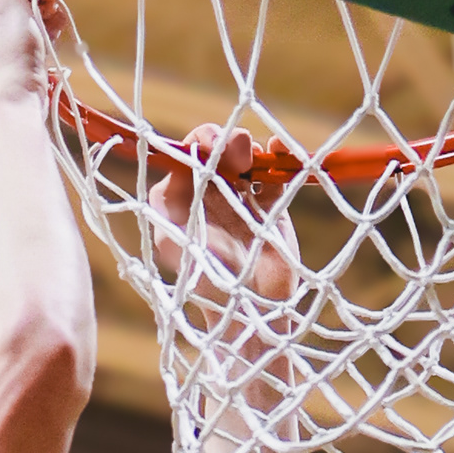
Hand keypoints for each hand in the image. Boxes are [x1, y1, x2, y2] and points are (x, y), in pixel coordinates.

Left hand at [0, 0, 54, 116]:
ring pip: (33, 27)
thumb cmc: (10, 56)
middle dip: (46, 9)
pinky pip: (34, 53)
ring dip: (49, 31)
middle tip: (52, 24)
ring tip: (50, 46)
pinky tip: (46, 62)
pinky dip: (45, 52)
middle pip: (26, 2)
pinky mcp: (11, 79)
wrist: (12, 109)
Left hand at [151, 124, 294, 304]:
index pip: (186, 155)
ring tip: (258, 161)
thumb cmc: (208, 283)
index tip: (217, 153)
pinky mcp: (269, 203)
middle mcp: (206, 194)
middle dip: (227, 142)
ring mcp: (238, 196)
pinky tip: (282, 151)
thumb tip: (183, 164)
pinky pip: (275, 169)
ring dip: (252, 147)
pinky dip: (281, 154)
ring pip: (245, 153)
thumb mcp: (176, 245)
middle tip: (241, 157)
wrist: (250, 311)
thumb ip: (171, 205)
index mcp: (177, 200)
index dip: (202, 144)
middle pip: (216, 147)